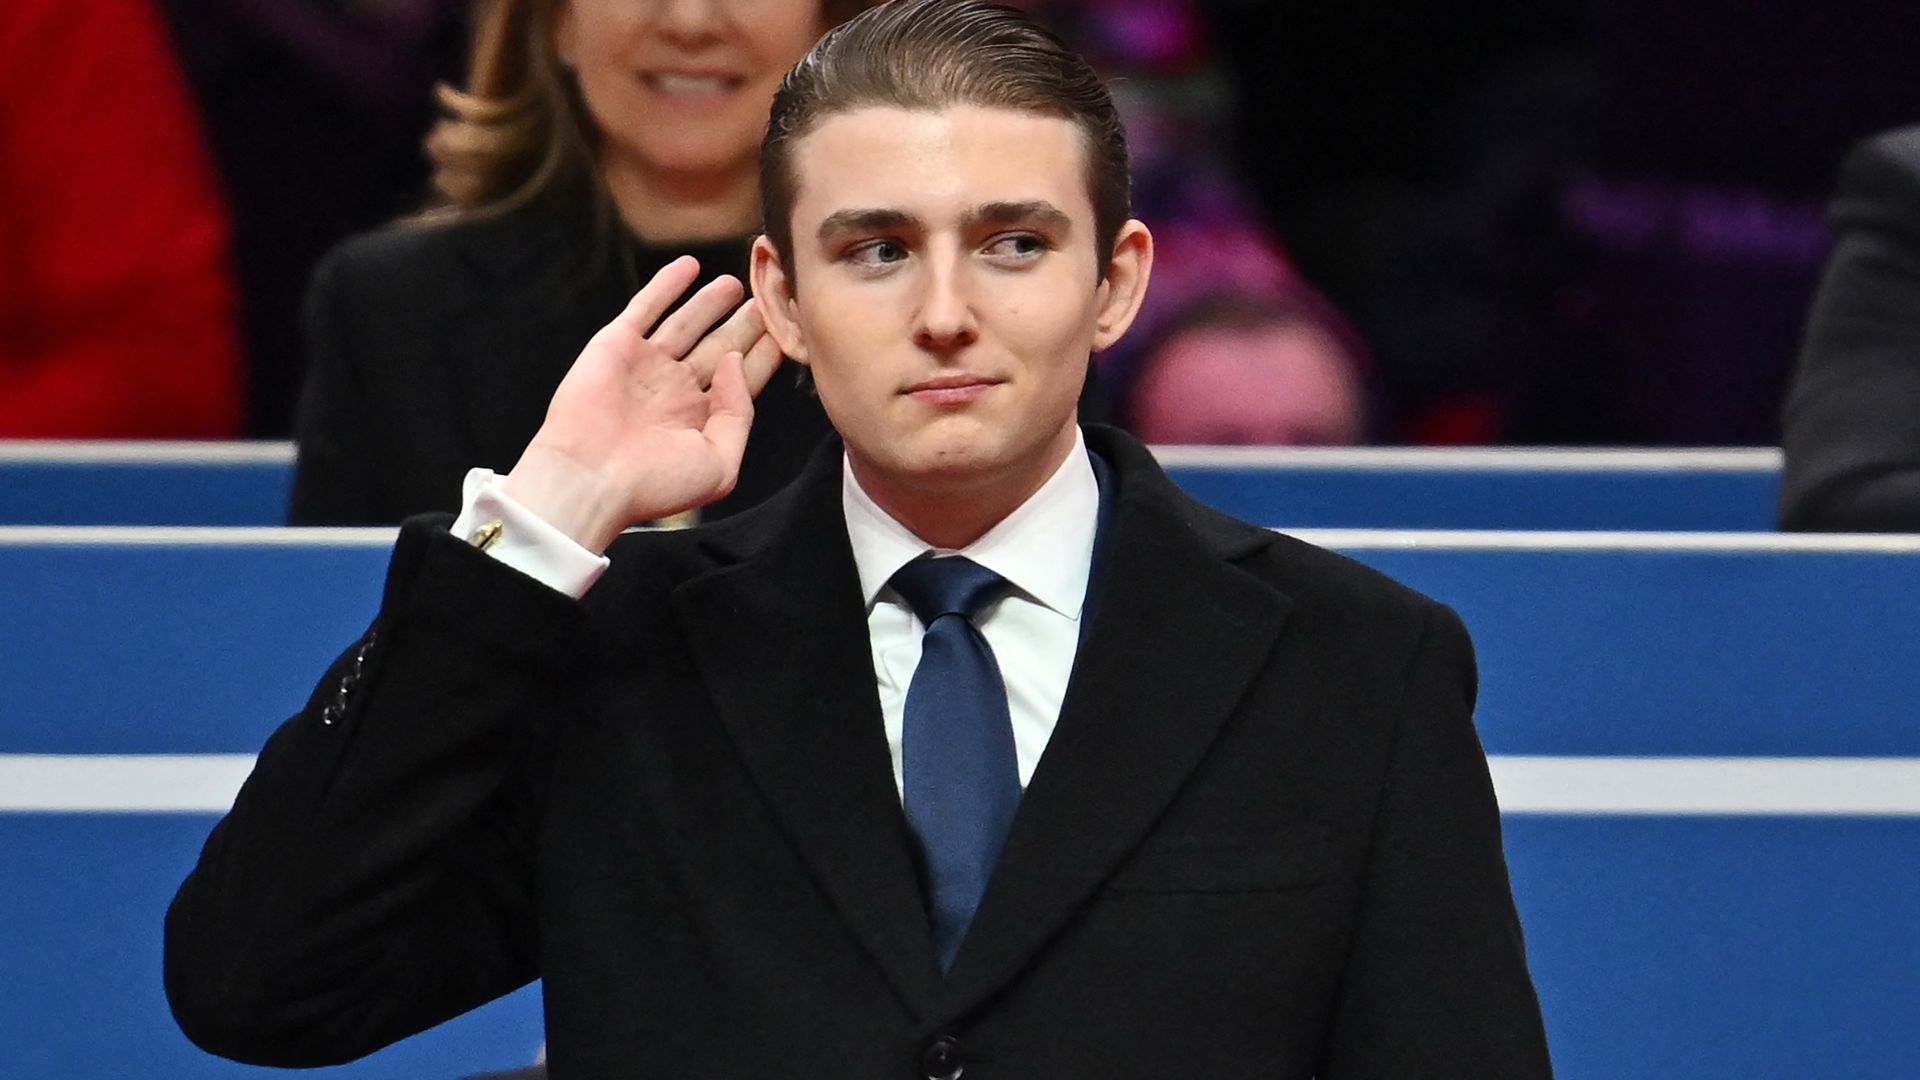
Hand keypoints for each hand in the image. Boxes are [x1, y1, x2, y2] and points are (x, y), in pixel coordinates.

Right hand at [502, 256, 786, 552]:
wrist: (591, 479)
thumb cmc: (655, 483)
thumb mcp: (720, 463)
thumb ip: (740, 412)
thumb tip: (737, 361)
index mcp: (701, 420)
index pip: (742, 379)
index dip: (764, 355)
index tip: (789, 330)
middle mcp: (675, 391)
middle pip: (720, 347)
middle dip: (745, 324)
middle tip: (771, 296)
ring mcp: (646, 365)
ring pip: (687, 323)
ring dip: (711, 302)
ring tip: (737, 283)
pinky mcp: (617, 345)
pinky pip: (646, 307)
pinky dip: (667, 285)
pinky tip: (690, 266)